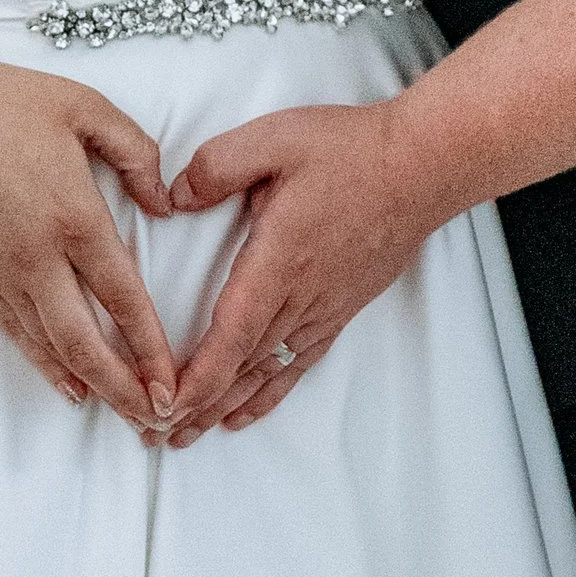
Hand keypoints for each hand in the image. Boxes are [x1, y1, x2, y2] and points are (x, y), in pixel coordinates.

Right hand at [0, 51, 176, 430]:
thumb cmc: (1, 101)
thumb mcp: (86, 108)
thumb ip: (138, 153)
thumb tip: (164, 203)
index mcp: (74, 216)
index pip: (124, 298)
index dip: (152, 348)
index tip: (174, 383)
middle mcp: (38, 257)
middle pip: (87, 342)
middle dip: (124, 388)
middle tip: (154, 420)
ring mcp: (1, 271)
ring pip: (50, 346)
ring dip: (89, 384)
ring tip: (121, 413)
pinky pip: (14, 331)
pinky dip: (44, 363)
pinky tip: (67, 384)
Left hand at [162, 98, 447, 435]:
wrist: (422, 167)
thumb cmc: (352, 152)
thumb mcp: (274, 139)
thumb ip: (216, 166)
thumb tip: (175, 197)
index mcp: (279, 260)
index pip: (233, 334)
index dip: (200, 377)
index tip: (166, 407)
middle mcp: (300, 297)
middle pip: (241, 367)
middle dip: (195, 406)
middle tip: (153, 436)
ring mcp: (322, 308)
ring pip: (264, 372)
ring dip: (222, 408)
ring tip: (186, 437)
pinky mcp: (338, 309)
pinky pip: (296, 365)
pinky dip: (266, 395)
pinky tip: (243, 414)